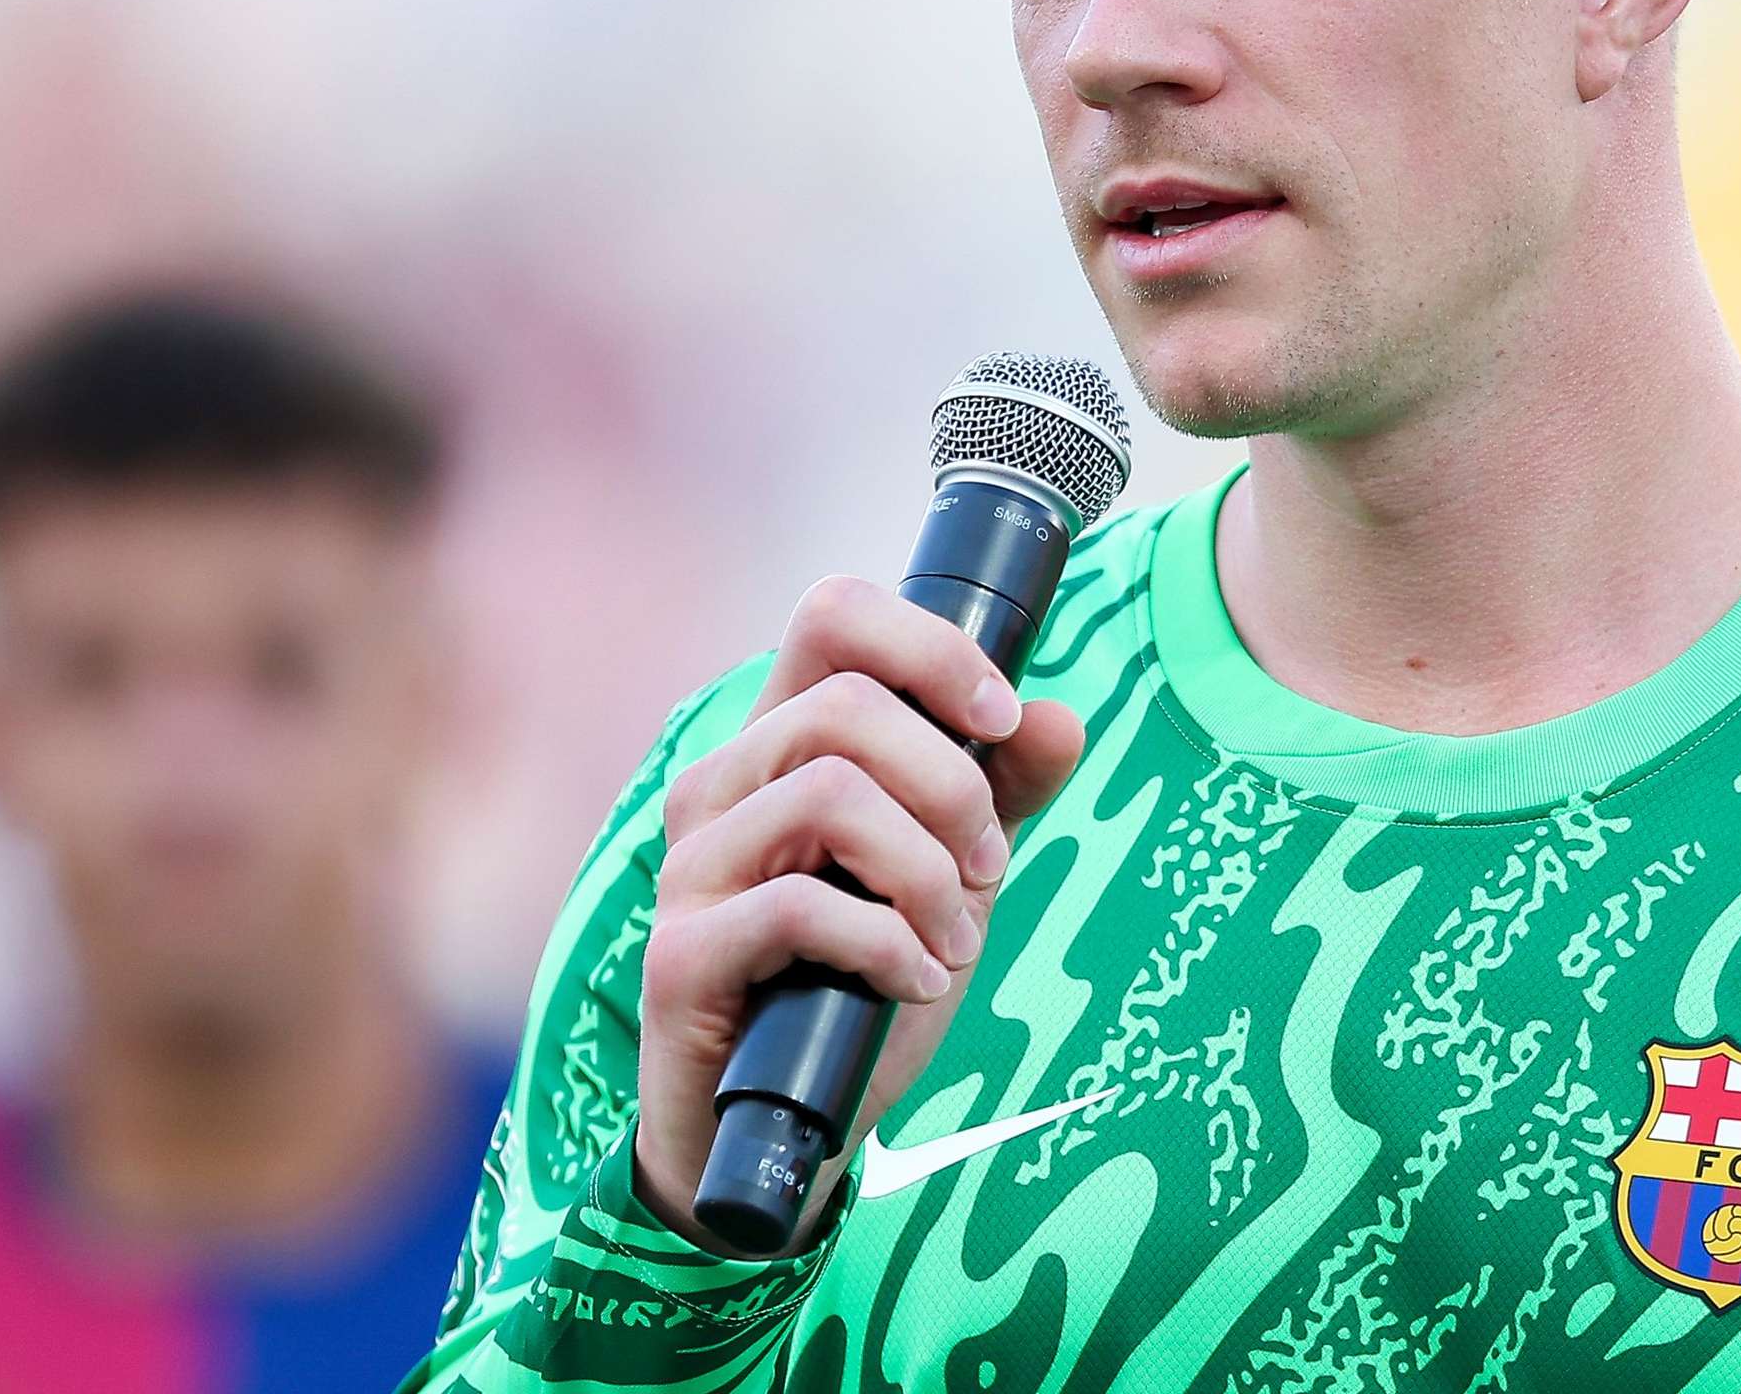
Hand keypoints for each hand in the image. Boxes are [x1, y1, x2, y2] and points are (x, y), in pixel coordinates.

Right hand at [629, 575, 1087, 1248]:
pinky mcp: (681, 953)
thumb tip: (1059, 721)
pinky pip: (799, 906)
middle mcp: (722, 785)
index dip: (929, 647)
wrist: (786, 1124)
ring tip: (953, 937)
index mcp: (781, 744)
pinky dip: (887, 944)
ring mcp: (692, 866)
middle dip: (953, 787)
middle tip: (986, 866)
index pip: (831, 616)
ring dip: (928, 873)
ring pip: (829, 795)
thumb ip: (1000, 794)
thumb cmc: (858, 981)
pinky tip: (915, 980)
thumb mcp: (950, 875)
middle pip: (847, 707)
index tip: (999, 719)